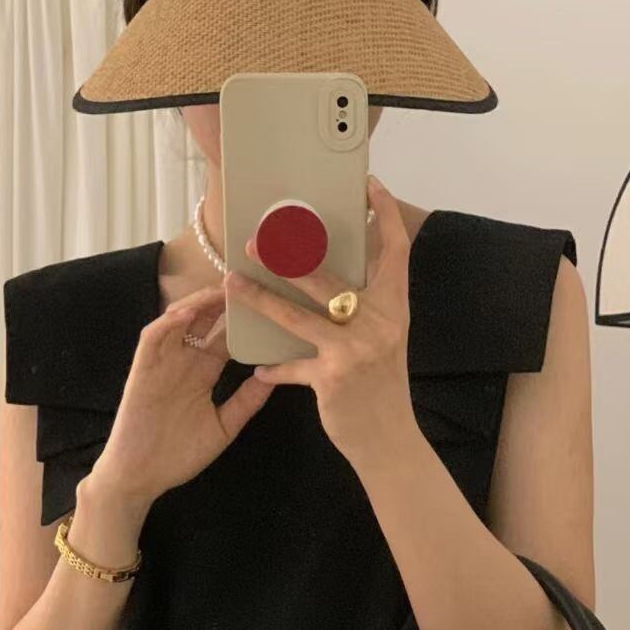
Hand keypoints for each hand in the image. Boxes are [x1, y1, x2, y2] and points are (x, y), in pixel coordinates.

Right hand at [88, 283, 271, 505]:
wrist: (140, 478)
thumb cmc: (179, 456)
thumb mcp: (224, 426)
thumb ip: (247, 401)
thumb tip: (276, 377)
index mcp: (204, 373)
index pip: (228, 336)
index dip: (247, 318)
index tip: (272, 300)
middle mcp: (184, 361)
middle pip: (206, 319)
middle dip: (227, 299)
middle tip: (251, 280)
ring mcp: (162, 362)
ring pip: (180, 318)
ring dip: (200, 301)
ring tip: (224, 287)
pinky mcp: (142, 369)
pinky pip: (154, 336)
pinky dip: (170, 321)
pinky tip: (190, 311)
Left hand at [223, 175, 418, 464]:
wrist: (391, 442)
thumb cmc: (383, 391)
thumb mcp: (386, 343)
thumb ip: (368, 312)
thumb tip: (338, 284)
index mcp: (395, 309)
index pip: (396, 252)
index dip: (387, 215)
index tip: (372, 187)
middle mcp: (378, 323)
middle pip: (329, 277)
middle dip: (289, 255)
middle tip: (258, 239)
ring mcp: (354, 350)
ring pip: (299, 316)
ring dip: (261, 299)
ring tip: (233, 284)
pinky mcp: (332, 378)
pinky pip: (292, 366)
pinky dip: (275, 369)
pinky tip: (260, 369)